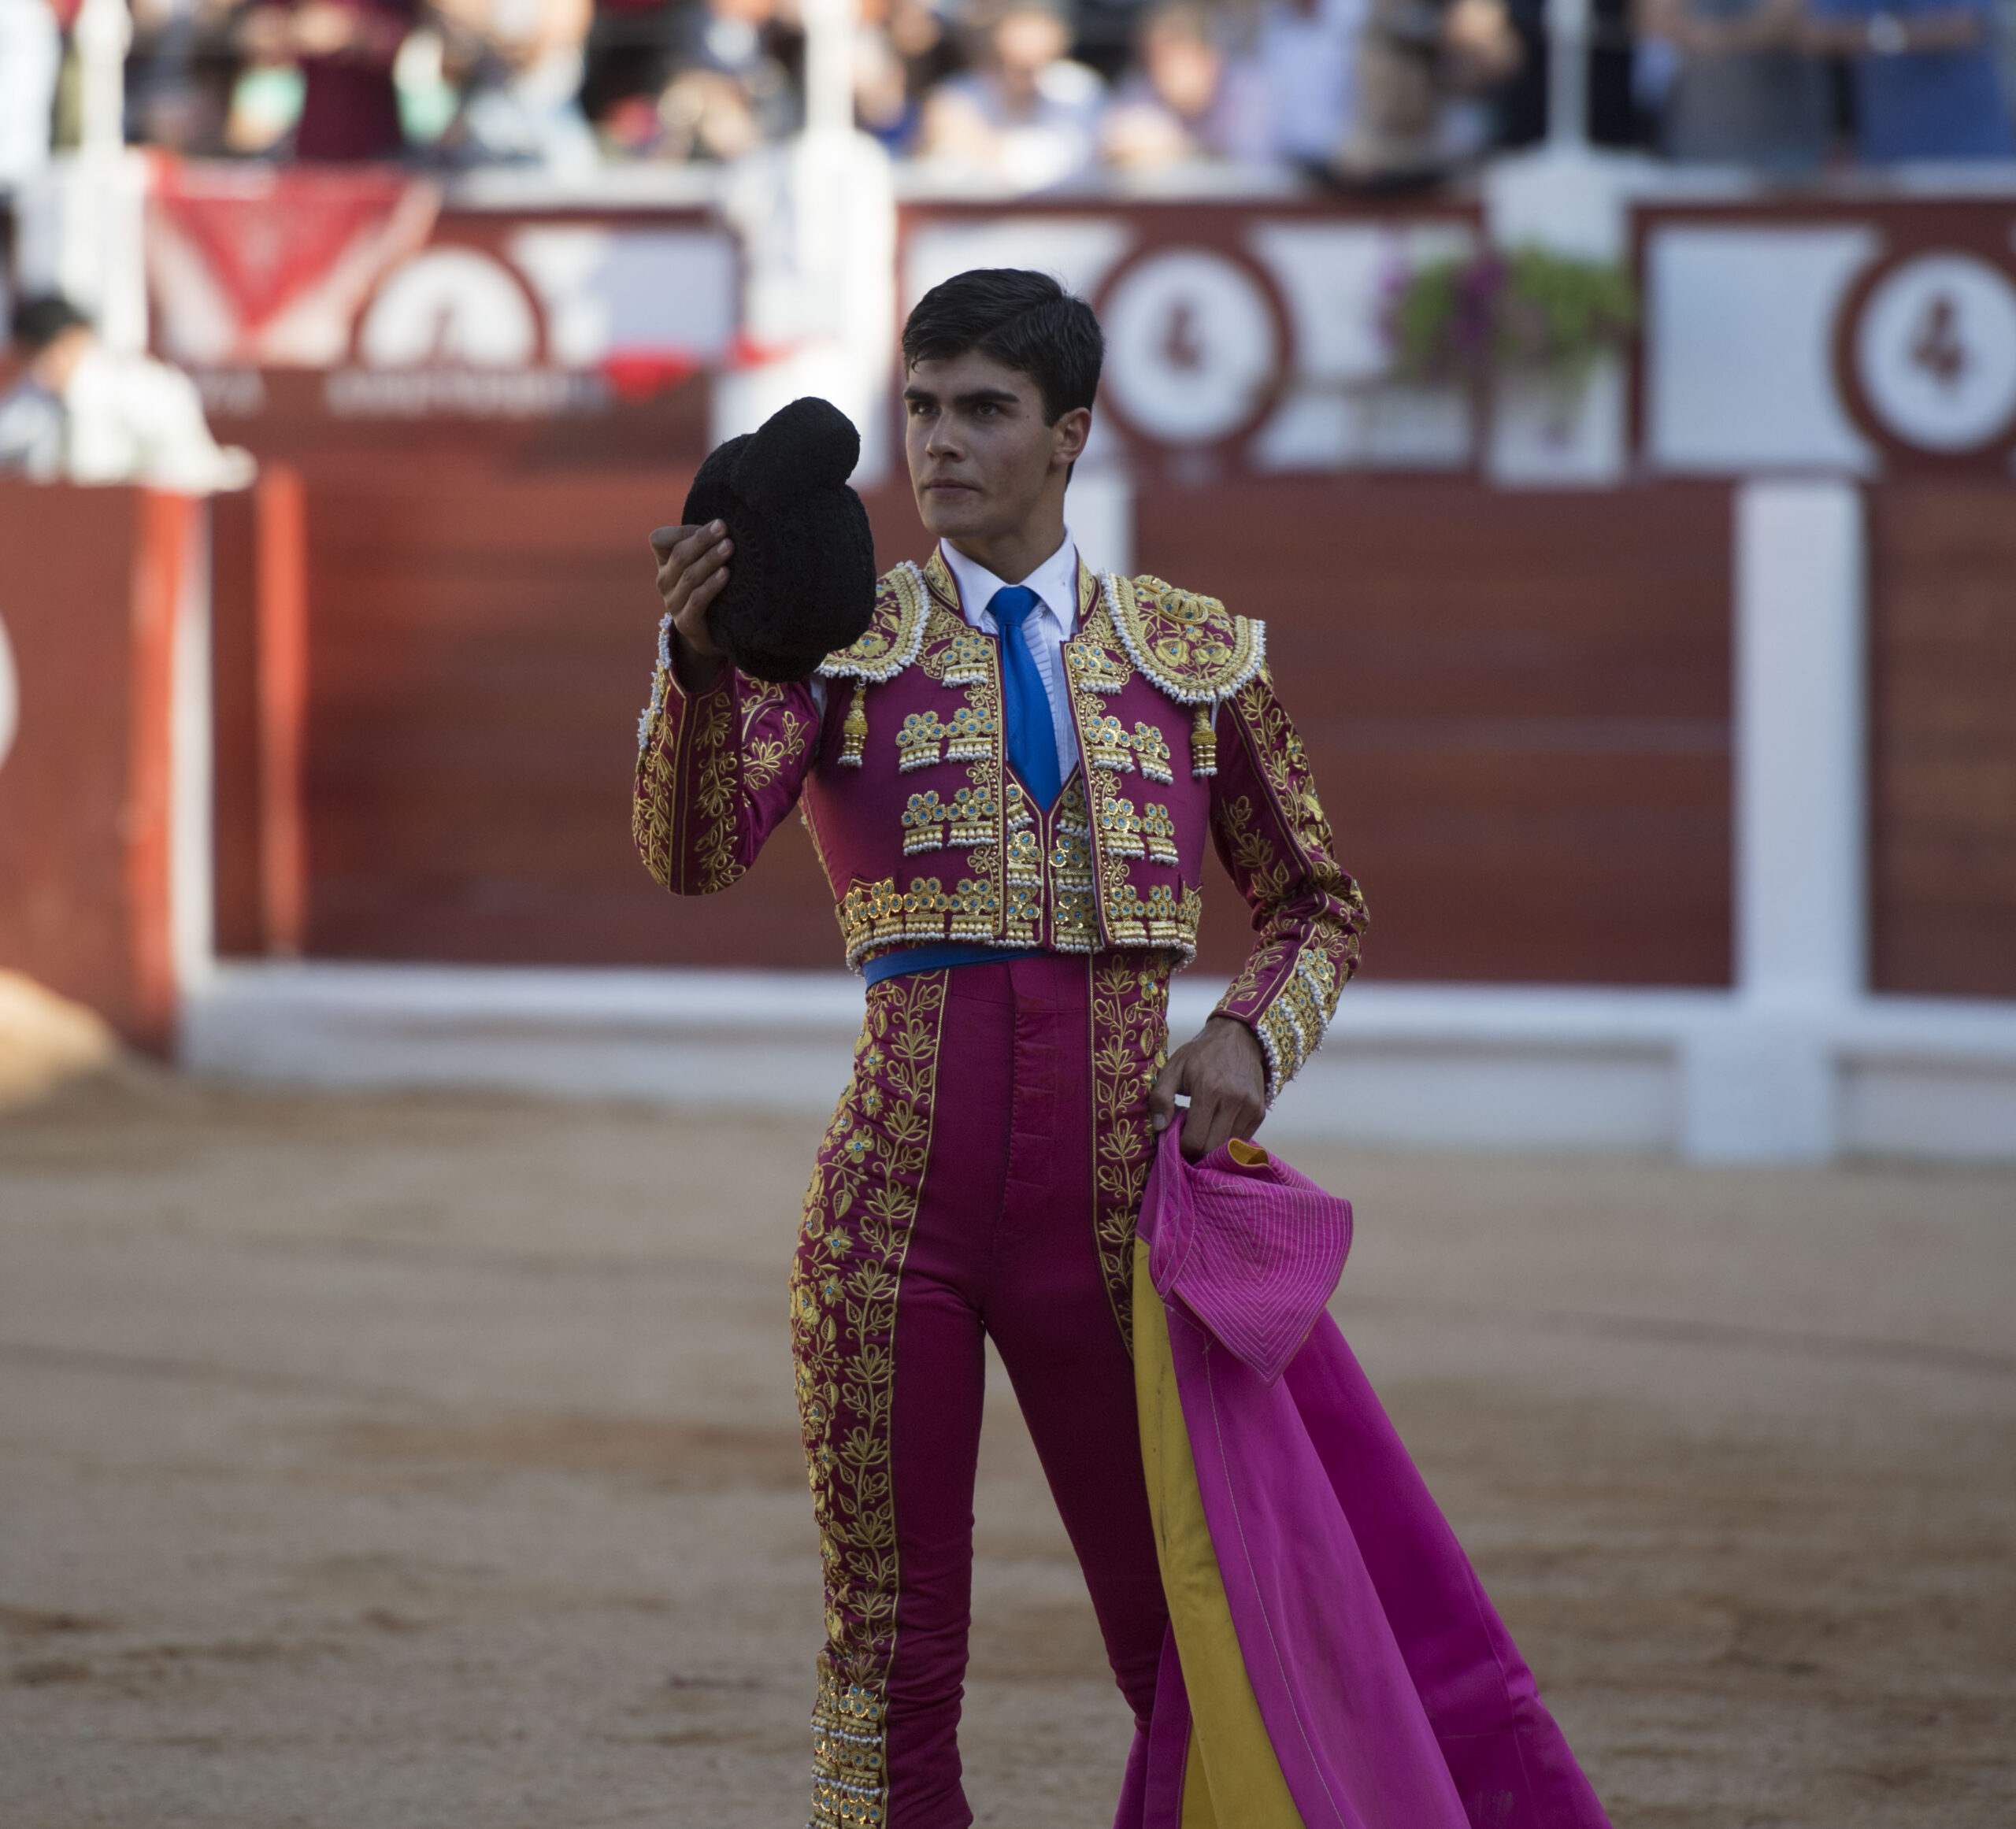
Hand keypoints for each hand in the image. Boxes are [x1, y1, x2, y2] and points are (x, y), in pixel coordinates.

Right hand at [648, 521, 731, 689]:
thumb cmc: (711, 591)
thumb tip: (726, 522)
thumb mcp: (703, 565)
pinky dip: (711, 586)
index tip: (713, 525)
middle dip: (702, 540)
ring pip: (689, 576)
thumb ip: (706, 546)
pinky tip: (726, 574)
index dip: (683, 530)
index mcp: (665, 563)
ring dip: (710, 559)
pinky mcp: (686, 622)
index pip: (659, 539)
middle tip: (724, 528)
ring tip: (729, 547)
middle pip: (679, 555)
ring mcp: (673, 603)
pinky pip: (697, 600)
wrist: (710, 634)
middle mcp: (664, 581)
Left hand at [1148, 1016, 1266, 1162]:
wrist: (1240, 1037)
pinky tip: (1218, 1124)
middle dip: (1196, 1149)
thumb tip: (1160, 1127)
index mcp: (1209, 1089)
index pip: (1195, 1140)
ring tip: (1203, 1127)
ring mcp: (1251, 1107)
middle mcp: (1234, 1100)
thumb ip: (1161, 1096)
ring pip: (1228, 1147)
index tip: (1176, 1135)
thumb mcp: (1174, 1067)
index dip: (1182, 1145)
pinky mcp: (1260, 1111)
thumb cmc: (1202, 1053)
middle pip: (1212, 1148)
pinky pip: (1242, 1139)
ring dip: (1213, 1144)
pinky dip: (1228, 1138)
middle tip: (1188, 1135)